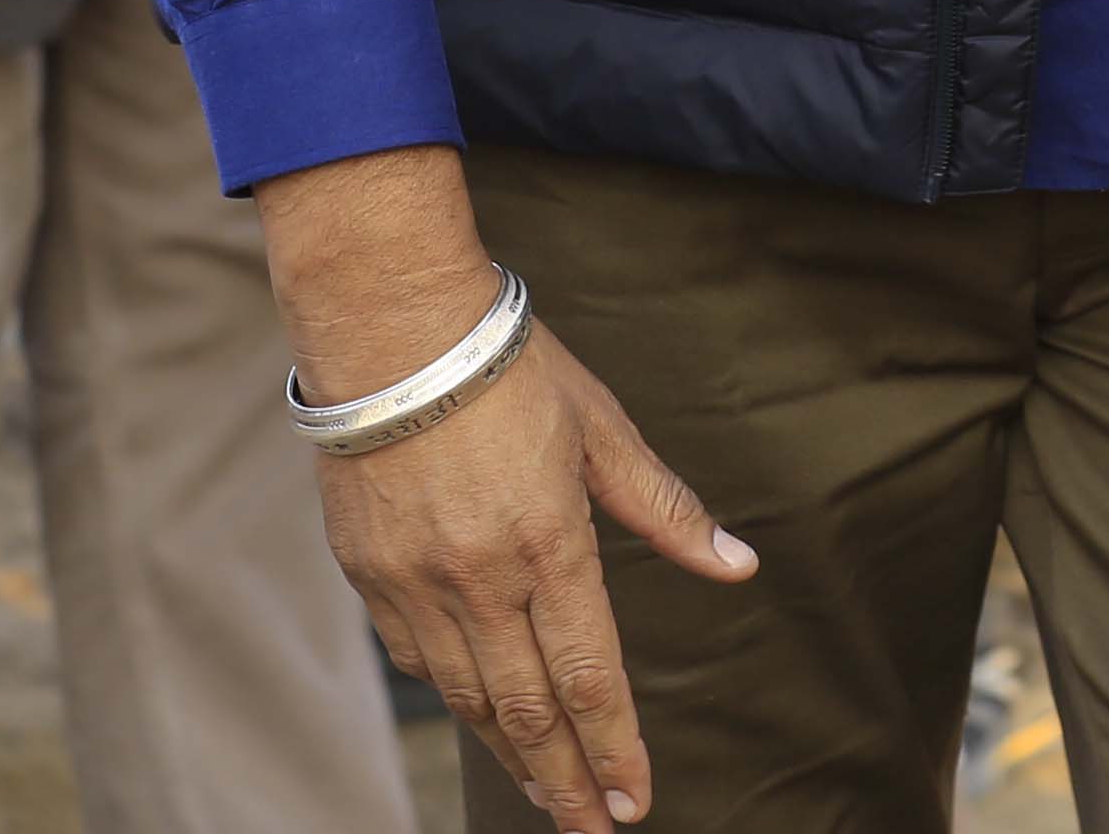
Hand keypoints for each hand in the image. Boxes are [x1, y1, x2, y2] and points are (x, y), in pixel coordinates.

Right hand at [260, 151, 753, 826]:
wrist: (389, 324)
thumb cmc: (509, 366)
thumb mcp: (603, 430)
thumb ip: (667, 510)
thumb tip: (739, 565)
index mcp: (550, 545)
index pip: (590, 679)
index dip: (616, 750)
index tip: (636, 803)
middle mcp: (481, 580)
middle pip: (530, 712)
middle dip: (566, 784)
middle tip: (592, 830)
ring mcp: (417, 583)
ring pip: (469, 699)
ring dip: (512, 756)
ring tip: (546, 793)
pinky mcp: (370, 574)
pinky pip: (415, 660)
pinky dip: (454, 698)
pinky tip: (479, 718)